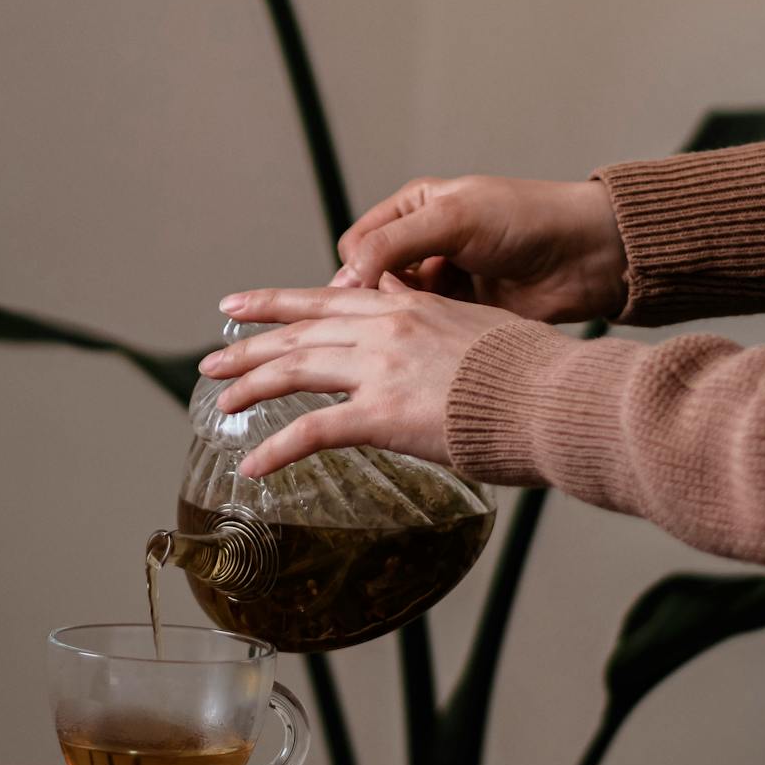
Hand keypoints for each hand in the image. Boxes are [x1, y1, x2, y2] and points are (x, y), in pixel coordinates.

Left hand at [200, 277, 520, 476]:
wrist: (553, 393)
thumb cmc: (533, 371)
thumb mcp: (479, 328)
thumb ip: (438, 327)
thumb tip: (422, 330)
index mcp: (407, 306)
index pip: (326, 297)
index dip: (278, 300)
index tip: (242, 303)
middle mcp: (385, 328)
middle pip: (298, 331)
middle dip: (248, 344)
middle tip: (211, 357)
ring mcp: (380, 369)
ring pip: (294, 370)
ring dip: (249, 386)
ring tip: (219, 402)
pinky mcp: (383, 415)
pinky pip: (312, 432)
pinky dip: (276, 450)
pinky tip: (251, 466)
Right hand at [332, 174, 626, 322]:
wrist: (587, 257)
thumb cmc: (528, 220)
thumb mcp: (453, 219)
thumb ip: (394, 243)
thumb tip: (347, 277)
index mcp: (414, 210)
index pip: (358, 245)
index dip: (354, 271)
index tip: (363, 295)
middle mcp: (424, 245)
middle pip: (372, 282)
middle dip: (371, 303)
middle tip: (377, 325)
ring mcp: (444, 283)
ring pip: (397, 312)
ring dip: (398, 326)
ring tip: (406, 339)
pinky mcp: (462, 316)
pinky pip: (427, 333)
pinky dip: (423, 342)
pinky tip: (428, 349)